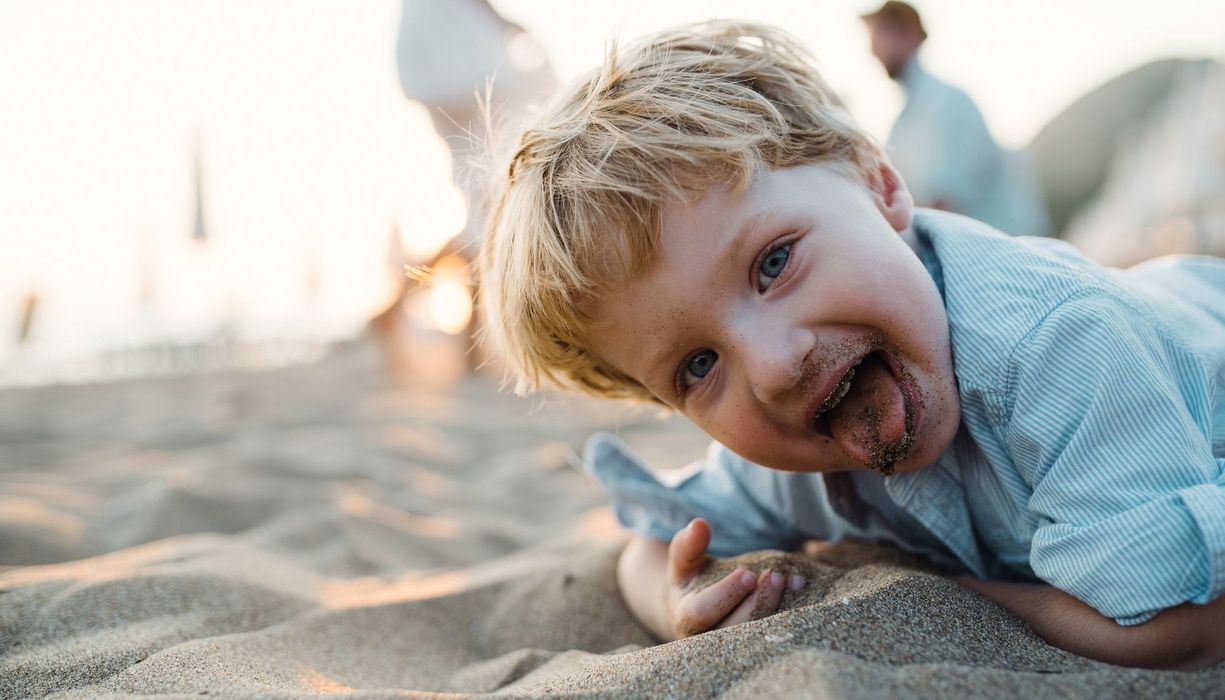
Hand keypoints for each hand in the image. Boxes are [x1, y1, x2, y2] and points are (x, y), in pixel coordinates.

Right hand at [664, 518, 804, 638]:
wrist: (698, 607)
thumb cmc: (691, 579)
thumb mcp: (684, 561)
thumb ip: (689, 544)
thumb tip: (699, 524)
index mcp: (686, 618)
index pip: (703, 611)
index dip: (727, 593)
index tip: (748, 573)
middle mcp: (708, 639)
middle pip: (735, 628)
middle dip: (758, 602)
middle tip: (776, 575)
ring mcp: (733, 646)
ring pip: (757, 636)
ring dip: (776, 608)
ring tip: (792, 581)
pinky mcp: (754, 644)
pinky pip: (772, 634)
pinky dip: (789, 614)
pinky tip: (799, 589)